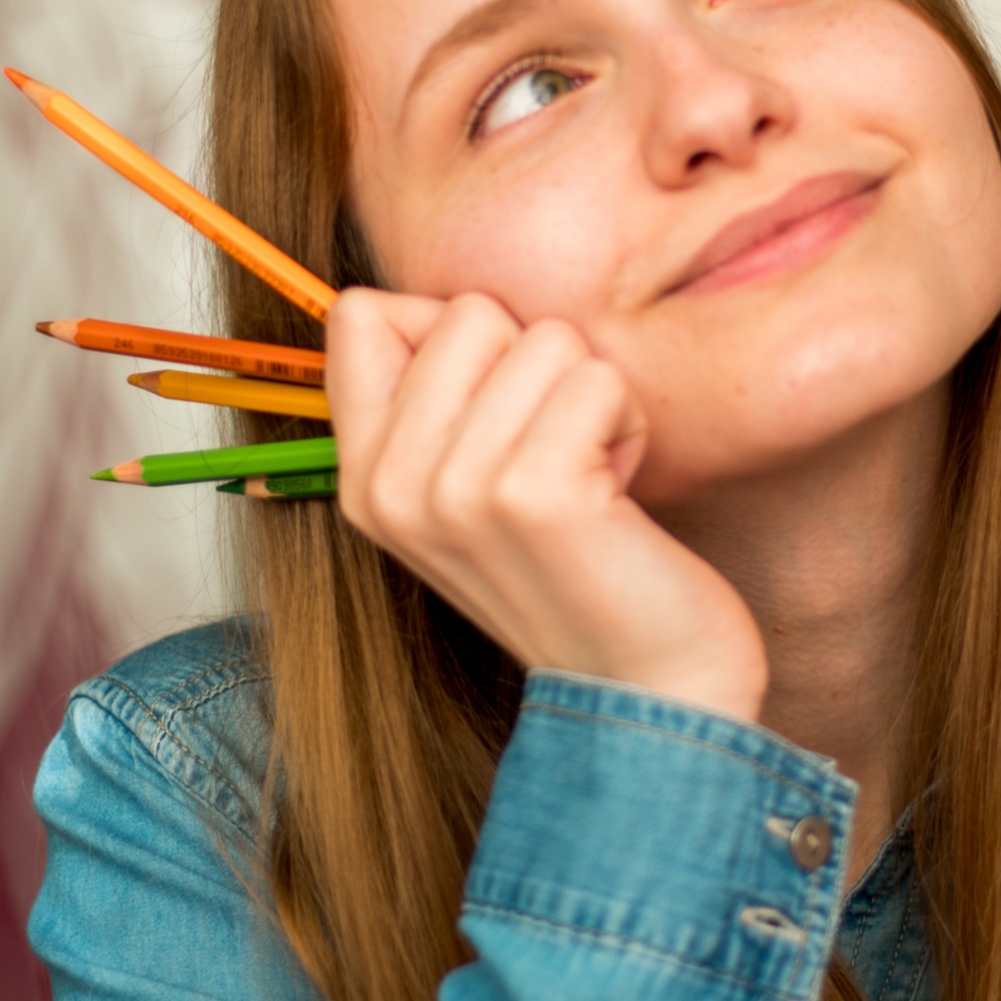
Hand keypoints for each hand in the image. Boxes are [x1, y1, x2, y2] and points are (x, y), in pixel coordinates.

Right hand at [325, 289, 768, 720]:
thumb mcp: (469, 490)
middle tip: (558, 457)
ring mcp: (458, 491)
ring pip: (543, 338)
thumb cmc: (576, 570)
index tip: (494, 410)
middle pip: (466, 311)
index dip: (448, 334)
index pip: (359, 313)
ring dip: (592, 399)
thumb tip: (437, 306)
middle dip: (537, 366)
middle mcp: (393, 485)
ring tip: (590, 479)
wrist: (641, 694)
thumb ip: (434, 402)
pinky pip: (597, 378)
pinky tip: (618, 494)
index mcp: (364, 479)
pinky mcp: (535, 493)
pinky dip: (628, 424)